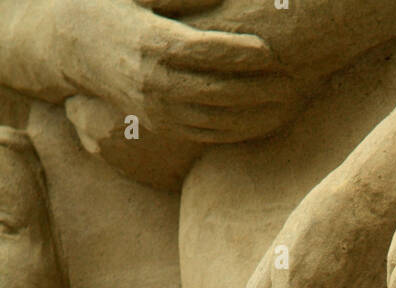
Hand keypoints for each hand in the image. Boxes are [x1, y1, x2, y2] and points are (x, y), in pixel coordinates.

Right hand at [54, 0, 296, 143]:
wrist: (73, 45)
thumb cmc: (115, 7)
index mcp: (151, 43)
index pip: (202, 51)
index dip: (237, 53)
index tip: (269, 51)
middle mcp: (154, 82)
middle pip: (214, 89)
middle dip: (256, 87)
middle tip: (290, 80)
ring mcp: (158, 109)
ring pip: (214, 118)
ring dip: (253, 114)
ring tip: (286, 103)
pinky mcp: (162, 126)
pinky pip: (206, 134)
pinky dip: (238, 131)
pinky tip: (264, 122)